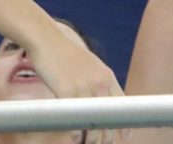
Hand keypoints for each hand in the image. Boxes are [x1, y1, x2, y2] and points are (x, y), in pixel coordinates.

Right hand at [27, 25, 125, 143]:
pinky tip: (74, 137)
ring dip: (92, 139)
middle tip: (102, 143)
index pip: (122, 105)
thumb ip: (98, 80)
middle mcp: (99, 83)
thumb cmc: (64, 52)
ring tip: (87, 143)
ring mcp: (83, 88)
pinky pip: (75, 120)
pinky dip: (76, 133)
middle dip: (107, 136)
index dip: (123, 123)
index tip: (126, 137)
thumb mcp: (89, 64)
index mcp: (106, 75)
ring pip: (93, 123)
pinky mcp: (67, 92)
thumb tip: (101, 98)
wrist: (46, 39)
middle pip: (109, 118)